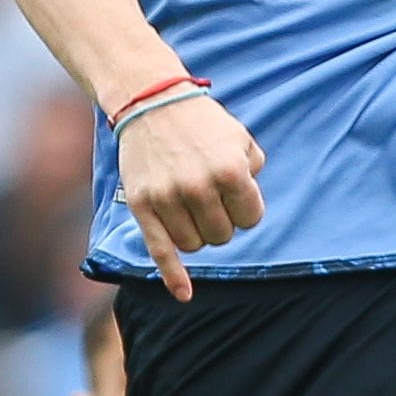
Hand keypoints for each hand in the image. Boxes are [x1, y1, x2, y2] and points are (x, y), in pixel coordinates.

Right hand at [117, 91, 263, 298]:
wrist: (150, 101)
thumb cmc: (202, 122)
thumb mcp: (240, 138)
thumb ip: (253, 170)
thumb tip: (248, 206)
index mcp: (229, 171)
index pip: (250, 218)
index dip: (245, 210)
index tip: (235, 197)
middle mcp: (199, 187)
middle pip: (223, 236)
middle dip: (222, 222)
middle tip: (212, 199)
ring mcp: (168, 197)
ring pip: (195, 244)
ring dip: (198, 233)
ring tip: (192, 207)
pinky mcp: (142, 205)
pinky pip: (161, 250)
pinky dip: (173, 276)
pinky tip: (184, 294)